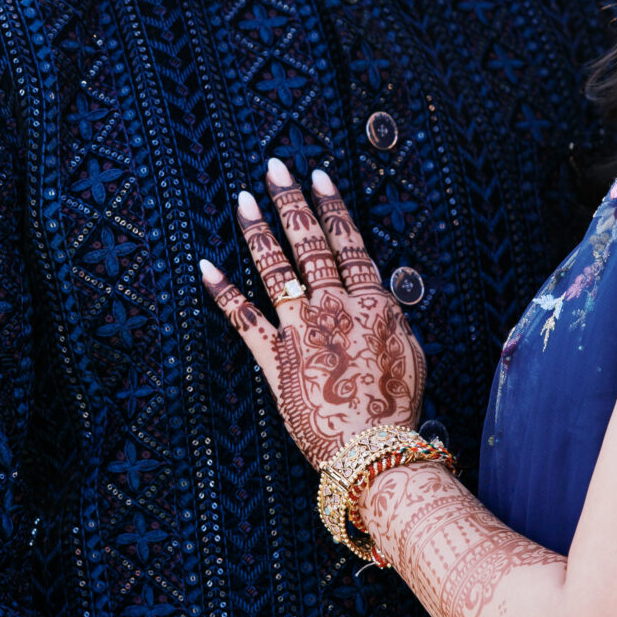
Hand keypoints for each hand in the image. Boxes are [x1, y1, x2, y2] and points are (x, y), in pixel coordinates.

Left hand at [200, 161, 425, 470]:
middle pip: (310, 242)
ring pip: (276, 268)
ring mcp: (302, 329)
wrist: (374, 449)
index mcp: (372, 303)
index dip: (332, 207)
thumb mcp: (410, 353)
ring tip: (243, 200)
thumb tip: (383, 299)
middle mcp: (335, 306)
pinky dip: (223, 290)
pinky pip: (244, 318)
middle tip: (274, 167)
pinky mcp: (276, 358)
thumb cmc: (397, 407)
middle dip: (291, 201)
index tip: (318, 177)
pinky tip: (206, 266)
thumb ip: (392, 319)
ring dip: (258, 231)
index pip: (349, 242)